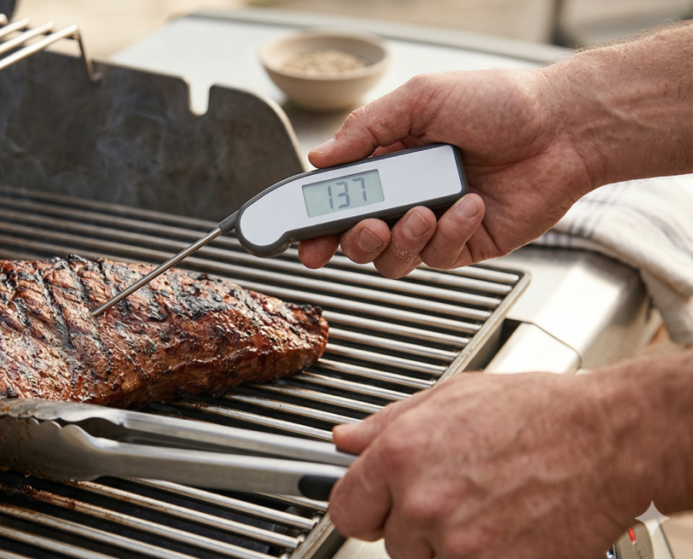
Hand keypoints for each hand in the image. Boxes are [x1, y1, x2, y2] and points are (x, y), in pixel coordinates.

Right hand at [299, 21, 691, 276]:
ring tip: (423, 212)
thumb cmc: (500, 103)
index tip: (300, 237)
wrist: (563, 127)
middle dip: (352, 240)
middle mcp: (406, 196)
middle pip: (356, 239)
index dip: (314, 222)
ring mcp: (435, 224)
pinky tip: (471, 205)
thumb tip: (320, 157)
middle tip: (367, 225)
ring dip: (400, 240)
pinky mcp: (466, 245)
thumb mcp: (422, 100)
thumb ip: (366, 128)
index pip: (338, 199)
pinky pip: (439, 256)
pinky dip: (450, 232)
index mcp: (388, 162)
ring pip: (392, 258)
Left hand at [327, 356, 692, 558]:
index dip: (366, 507)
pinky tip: (508, 531)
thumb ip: (385, 424)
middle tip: (460, 498)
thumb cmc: (537, 413)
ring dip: (450, 548)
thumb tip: (345, 440)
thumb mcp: (448, 398)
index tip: (381, 507)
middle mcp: (423, 502)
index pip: (346, 510)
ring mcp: (460, 544)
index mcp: (400, 455)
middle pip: (392, 541)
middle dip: (417, 526)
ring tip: (488, 511)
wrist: (606, 439)